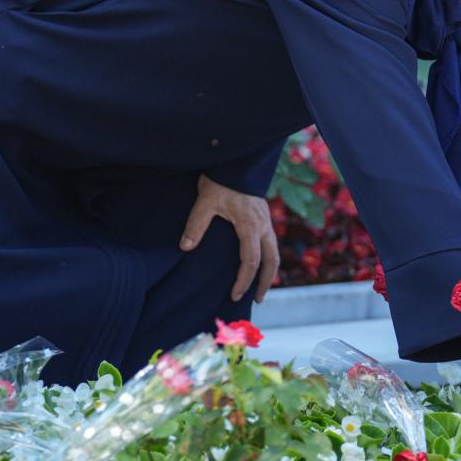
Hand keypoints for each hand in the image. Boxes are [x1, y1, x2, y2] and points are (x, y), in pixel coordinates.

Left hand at [179, 174, 279, 303]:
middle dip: (265, 282)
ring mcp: (266, 220)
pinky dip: (268, 257)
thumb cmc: (220, 181)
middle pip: (271, 260)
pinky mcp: (264, 216)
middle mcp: (263, 225)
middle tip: (258, 299)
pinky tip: (260, 262)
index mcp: (250, 226)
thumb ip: (196, 226)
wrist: (236, 161)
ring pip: (275, 251)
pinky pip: (271, 242)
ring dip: (269, 271)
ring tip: (262, 286)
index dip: (244, 281)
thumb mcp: (205, 202)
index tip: (235, 295)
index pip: (250, 262)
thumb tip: (185, 247)